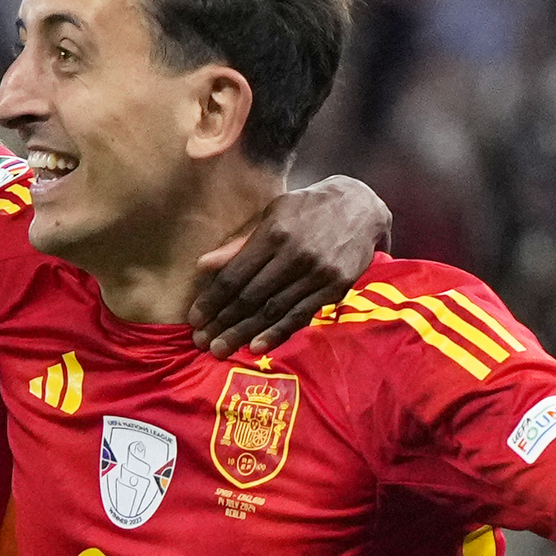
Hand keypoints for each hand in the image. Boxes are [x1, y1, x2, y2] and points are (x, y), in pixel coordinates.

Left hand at [189, 174, 391, 353]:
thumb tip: (203, 266)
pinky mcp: (335, 287)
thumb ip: (240, 245)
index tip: (194, 318)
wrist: (360, 206)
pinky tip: (256, 347)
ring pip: (273, 310)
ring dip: (243, 333)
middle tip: (201, 341)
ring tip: (221, 350)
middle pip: (251, 297)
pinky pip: (300, 315)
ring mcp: (317, 273)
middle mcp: (295, 254)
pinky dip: (277, 334)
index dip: (212, 300)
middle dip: (223, 322)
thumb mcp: (273, 215)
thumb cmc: (307, 209)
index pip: (234, 275)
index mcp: (274, 233)